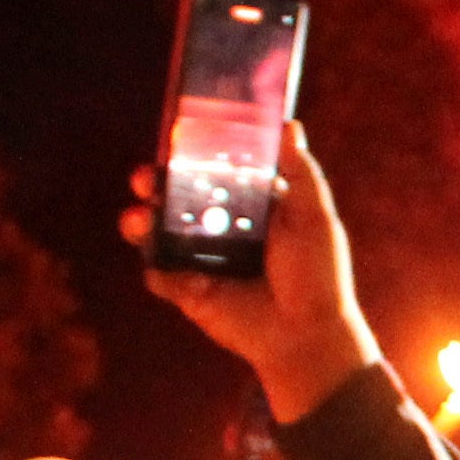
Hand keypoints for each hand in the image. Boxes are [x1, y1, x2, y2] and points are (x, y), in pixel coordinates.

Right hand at [122, 118, 376, 426]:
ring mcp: (203, 261)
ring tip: (139, 218)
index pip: (212, 173)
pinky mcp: (191, 292)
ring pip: (160, 235)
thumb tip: (289, 125)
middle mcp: (222, 230)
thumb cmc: (319, 275)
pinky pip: (160, 276)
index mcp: (249, 206)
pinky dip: (155, 268)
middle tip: (146, 178)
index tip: (175, 141)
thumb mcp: (315, 218)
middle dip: (155, 185)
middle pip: (177, 200)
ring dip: (142, 223)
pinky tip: (158, 262)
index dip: (191, 157)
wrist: (309, 335)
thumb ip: (301, 173)